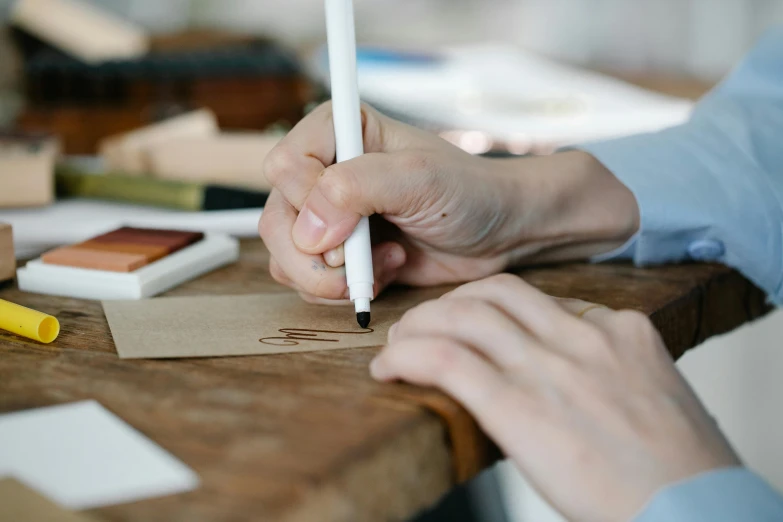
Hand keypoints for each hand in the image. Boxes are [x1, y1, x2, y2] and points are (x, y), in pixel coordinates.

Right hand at [259, 103, 638, 302]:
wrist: (498, 232)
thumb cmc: (468, 192)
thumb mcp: (418, 178)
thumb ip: (357, 188)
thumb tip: (308, 230)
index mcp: (338, 132)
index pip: (284, 166)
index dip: (308, 202)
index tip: (351, 225)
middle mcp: (325, 172)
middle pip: (277, 219)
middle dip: (315, 255)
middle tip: (358, 261)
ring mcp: (329, 216)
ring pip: (286, 257)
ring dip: (332, 276)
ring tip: (385, 262)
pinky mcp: (340, 253)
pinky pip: (309, 281)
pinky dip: (344, 289)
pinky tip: (388, 270)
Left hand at [371, 274, 740, 521]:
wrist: (696, 511)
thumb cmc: (677, 469)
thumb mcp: (652, 396)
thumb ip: (607, 369)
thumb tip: (560, 375)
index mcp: (620, 330)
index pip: (538, 297)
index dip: (491, 307)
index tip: (470, 325)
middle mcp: (583, 337)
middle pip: (494, 292)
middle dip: (451, 303)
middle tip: (427, 326)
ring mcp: (550, 366)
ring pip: (463, 315)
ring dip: (420, 325)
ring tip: (400, 344)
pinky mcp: (518, 404)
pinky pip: (446, 359)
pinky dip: (408, 356)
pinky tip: (389, 369)